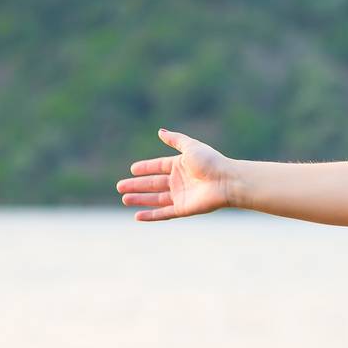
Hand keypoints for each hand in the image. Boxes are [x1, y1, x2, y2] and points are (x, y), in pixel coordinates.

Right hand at [116, 129, 237, 220]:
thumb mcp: (191, 147)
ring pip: (156, 198)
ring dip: (140, 199)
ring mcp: (181, 196)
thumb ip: (176, 140)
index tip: (132, 169)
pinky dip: (151, 215)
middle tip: (120, 186)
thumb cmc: (211, 162)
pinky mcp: (184, 209)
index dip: (145, 168)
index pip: (159, 167)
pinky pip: (164, 213)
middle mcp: (180, 181)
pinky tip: (137, 216)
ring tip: (124, 198)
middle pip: (154, 183)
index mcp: (181, 166)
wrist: (227, 181)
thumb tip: (160, 131)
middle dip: (137, 185)